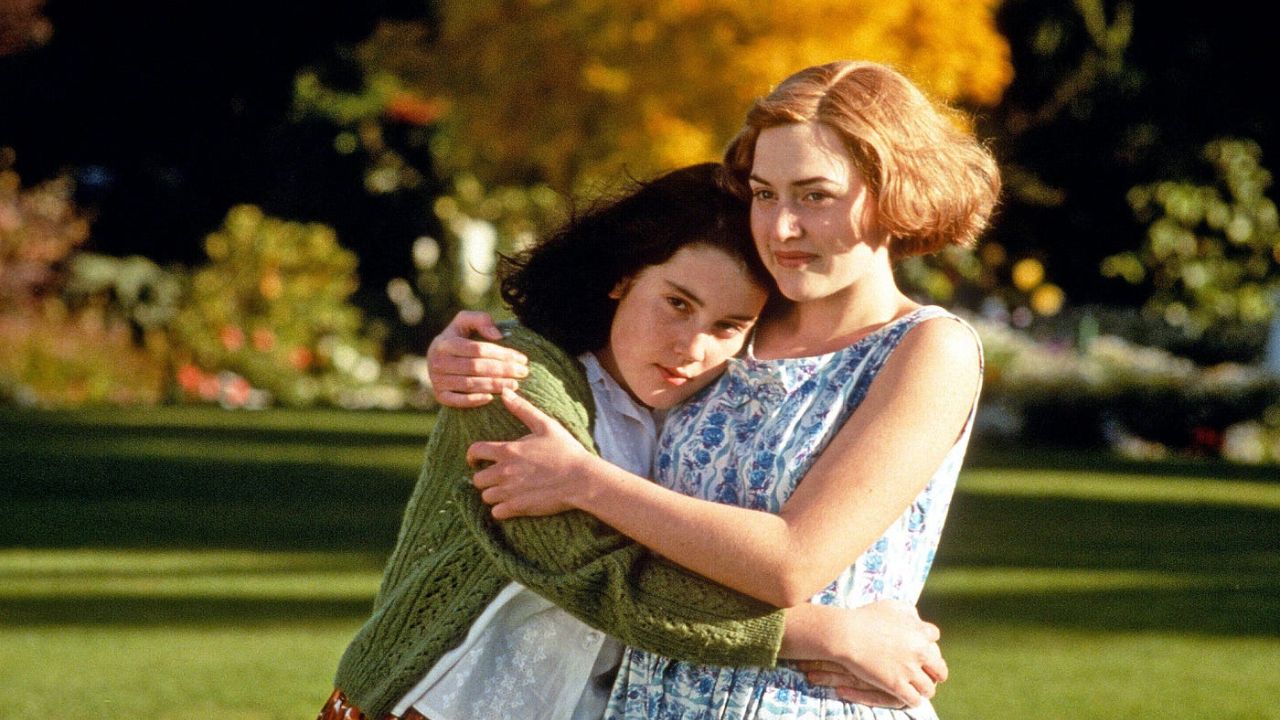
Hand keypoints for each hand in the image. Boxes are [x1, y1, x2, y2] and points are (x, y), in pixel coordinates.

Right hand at [427, 311, 528, 407]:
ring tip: (515, 385)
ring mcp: (437, 380)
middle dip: (503, 370)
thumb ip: (481, 320)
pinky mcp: (439, 396)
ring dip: (494, 385)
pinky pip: (458, 400)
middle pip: (476, 367)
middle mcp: (437, 362)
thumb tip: (497, 336)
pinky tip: (492, 398)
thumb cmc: (459, 337)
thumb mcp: (466, 321)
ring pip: (469, 384)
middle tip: (523, 373)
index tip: (522, 359)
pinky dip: (474, 400)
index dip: (502, 354)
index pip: (478, 349)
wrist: (438, 357)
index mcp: (445, 342)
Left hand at [467, 389, 596, 518]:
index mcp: (508, 450)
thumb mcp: (545, 425)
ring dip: (492, 494)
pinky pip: (496, 513)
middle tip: (494, 477)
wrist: (581, 479)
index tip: (476, 460)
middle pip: (477, 479)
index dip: (472, 456)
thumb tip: (505, 392)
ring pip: (485, 496)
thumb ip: (523, 409)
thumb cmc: (565, 450)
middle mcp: (504, 471)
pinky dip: (501, 510)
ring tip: (504, 491)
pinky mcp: (518, 507)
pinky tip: (511, 504)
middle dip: (484, 477)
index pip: (475, 451)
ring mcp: (510, 491)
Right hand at [788, 600, 946, 708]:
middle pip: (940, 669)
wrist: (846, 634)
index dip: (927, 644)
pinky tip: (906, 696)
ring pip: (929, 689)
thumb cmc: (864, 617)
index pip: (935, 639)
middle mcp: (919, 651)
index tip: (919, 648)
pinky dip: (912, 700)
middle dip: (935, 672)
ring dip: (924, 689)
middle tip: (928, 674)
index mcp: (920, 632)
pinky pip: (914, 700)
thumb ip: (908, 611)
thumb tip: (917, 618)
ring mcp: (908, 670)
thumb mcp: (891, 605)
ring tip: (918, 689)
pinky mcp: (896, 685)